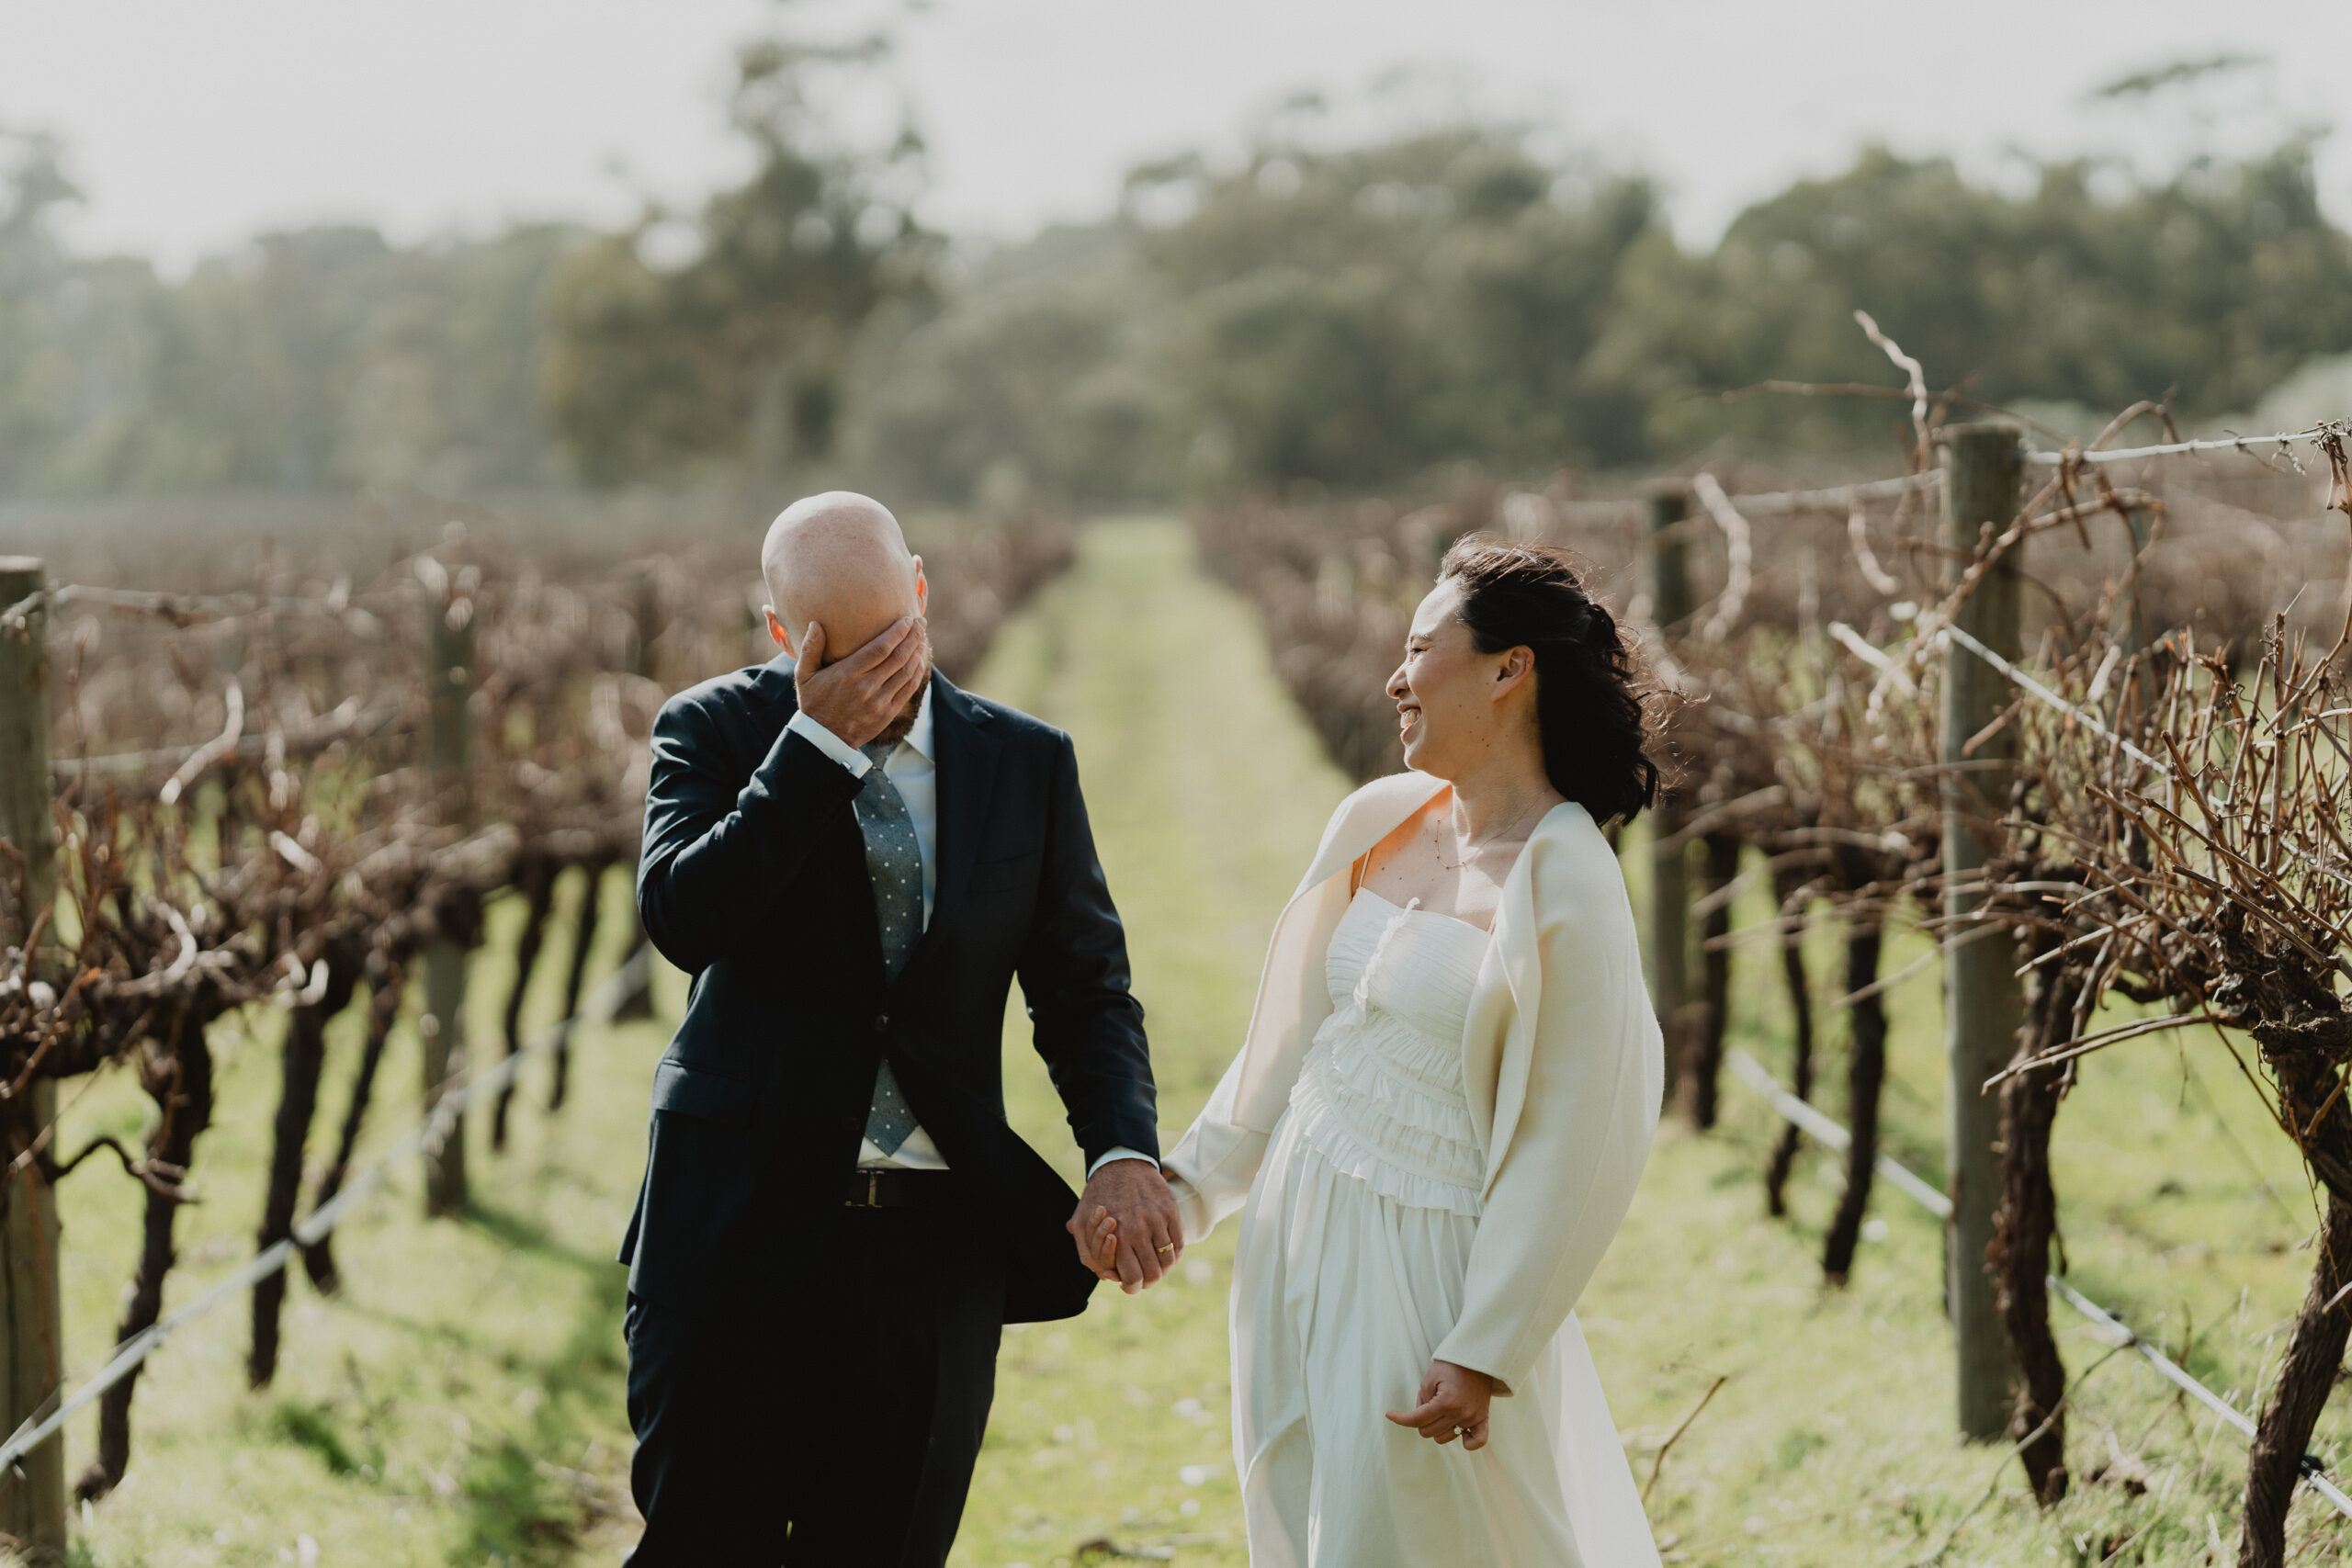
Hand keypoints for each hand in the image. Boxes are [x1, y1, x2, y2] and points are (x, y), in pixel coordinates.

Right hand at [790, 615, 927, 749]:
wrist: (824, 738)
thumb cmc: (813, 702)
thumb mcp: (804, 675)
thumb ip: (810, 649)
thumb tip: (815, 624)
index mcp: (848, 673)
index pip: (881, 648)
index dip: (898, 632)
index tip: (907, 619)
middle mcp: (866, 686)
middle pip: (898, 657)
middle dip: (913, 636)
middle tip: (921, 622)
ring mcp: (879, 701)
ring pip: (906, 672)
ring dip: (917, 652)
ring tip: (922, 637)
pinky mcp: (887, 713)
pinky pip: (908, 689)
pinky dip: (917, 673)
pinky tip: (920, 660)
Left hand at [1065, 1159, 1181, 1293]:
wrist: (1121, 1163)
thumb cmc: (1099, 1196)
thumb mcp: (1082, 1222)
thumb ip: (1087, 1251)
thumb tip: (1104, 1275)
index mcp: (1117, 1237)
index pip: (1133, 1279)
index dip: (1132, 1287)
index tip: (1130, 1284)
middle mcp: (1139, 1230)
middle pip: (1153, 1274)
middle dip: (1148, 1281)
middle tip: (1144, 1276)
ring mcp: (1157, 1221)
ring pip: (1168, 1261)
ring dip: (1163, 1269)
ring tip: (1155, 1265)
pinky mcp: (1170, 1211)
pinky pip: (1179, 1243)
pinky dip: (1174, 1254)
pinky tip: (1165, 1252)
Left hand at [1385, 1360, 1492, 1449]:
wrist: (1474, 1358)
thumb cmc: (1449, 1367)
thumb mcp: (1428, 1380)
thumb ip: (1422, 1402)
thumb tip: (1420, 1421)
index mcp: (1446, 1402)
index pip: (1417, 1420)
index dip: (1400, 1418)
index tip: (1390, 1414)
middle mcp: (1460, 1413)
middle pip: (1428, 1432)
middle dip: (1421, 1420)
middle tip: (1428, 1402)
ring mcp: (1473, 1418)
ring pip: (1444, 1438)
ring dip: (1438, 1427)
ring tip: (1442, 1409)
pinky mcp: (1483, 1418)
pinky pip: (1478, 1441)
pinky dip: (1468, 1442)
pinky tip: (1461, 1434)